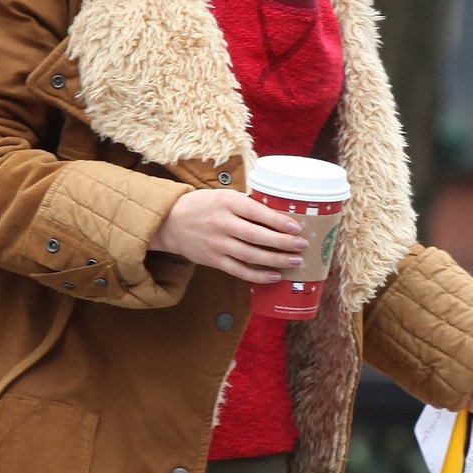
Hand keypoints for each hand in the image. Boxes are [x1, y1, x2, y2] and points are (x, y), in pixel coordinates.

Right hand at [150, 189, 308, 283]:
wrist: (170, 222)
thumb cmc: (203, 206)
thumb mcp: (223, 196)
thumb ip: (246, 204)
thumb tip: (279, 214)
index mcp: (227, 202)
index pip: (257, 212)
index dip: (279, 221)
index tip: (297, 227)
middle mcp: (222, 223)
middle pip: (258, 236)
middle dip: (283, 243)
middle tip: (302, 246)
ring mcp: (217, 244)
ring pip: (251, 256)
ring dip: (276, 260)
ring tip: (294, 262)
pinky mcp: (213, 260)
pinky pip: (239, 271)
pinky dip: (258, 275)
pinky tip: (274, 276)